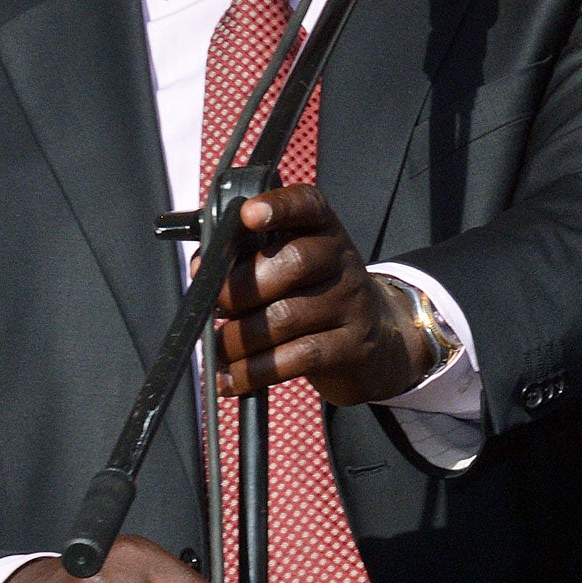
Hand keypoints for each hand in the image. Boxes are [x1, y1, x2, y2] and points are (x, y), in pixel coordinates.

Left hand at [214, 185, 431, 405]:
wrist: (377, 340)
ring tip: (218, 348)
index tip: (248, 215)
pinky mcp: (352, 348)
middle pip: (294, 262)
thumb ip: (252, 256)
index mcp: (323, 231)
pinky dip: (253, 371)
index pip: (307, 204)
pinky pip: (297, 358)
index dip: (279, 206)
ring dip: (238, 337)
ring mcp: (352, 305)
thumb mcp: (295, 266)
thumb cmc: (315, 296)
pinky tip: (231, 378)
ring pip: (286, 316)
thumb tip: (204, 267)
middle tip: (215, 306)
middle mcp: (343, 261)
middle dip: (241, 286)